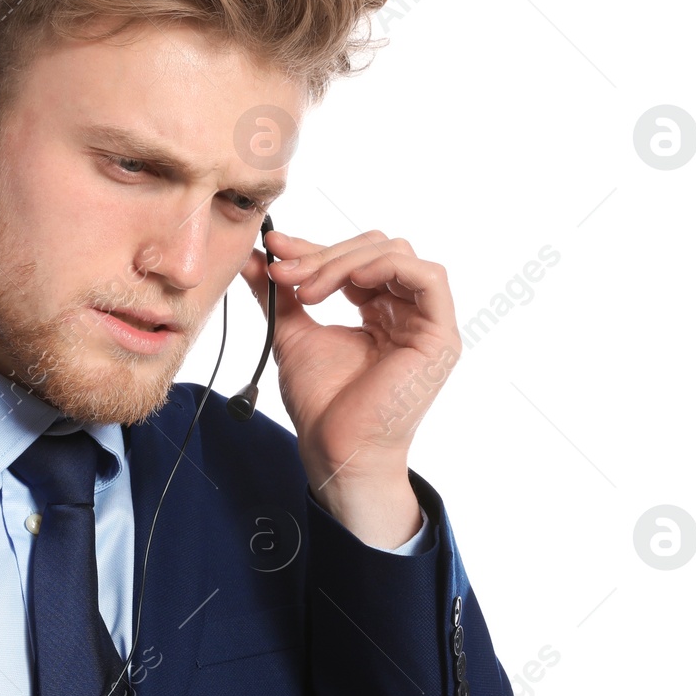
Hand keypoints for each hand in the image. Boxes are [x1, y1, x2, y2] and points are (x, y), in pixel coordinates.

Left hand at [238, 227, 460, 539]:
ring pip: (396, 255)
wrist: (335, 448)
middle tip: (284, 274)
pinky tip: (351, 283)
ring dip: (345, 263)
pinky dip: (387, 268)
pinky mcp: (440, 336)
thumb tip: (255, 254)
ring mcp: (427, 323)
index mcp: (380, 311)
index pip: (353, 259)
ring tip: (307, 292)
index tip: (273, 248)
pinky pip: (428, 277)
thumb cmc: (322, 402)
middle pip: (376, 249)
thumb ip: (279, 293)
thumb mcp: (293, 332)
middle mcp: (407, 312)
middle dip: (324, 255)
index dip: (313, 247)